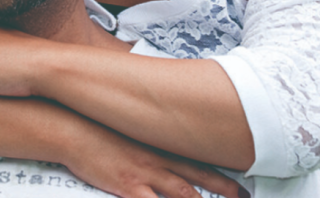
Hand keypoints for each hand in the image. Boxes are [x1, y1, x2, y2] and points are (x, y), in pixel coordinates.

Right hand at [63, 123, 246, 197]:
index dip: (219, 174)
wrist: (75, 129)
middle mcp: (157, 160)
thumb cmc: (99, 128)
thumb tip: (158, 143)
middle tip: (244, 197)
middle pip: (197, 179)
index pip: (195, 161)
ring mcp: (144, 174)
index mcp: (158, 146)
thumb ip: (146, 138)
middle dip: (223, 190)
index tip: (239, 183)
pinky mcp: (128, 187)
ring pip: (183, 195)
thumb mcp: (127, 129)